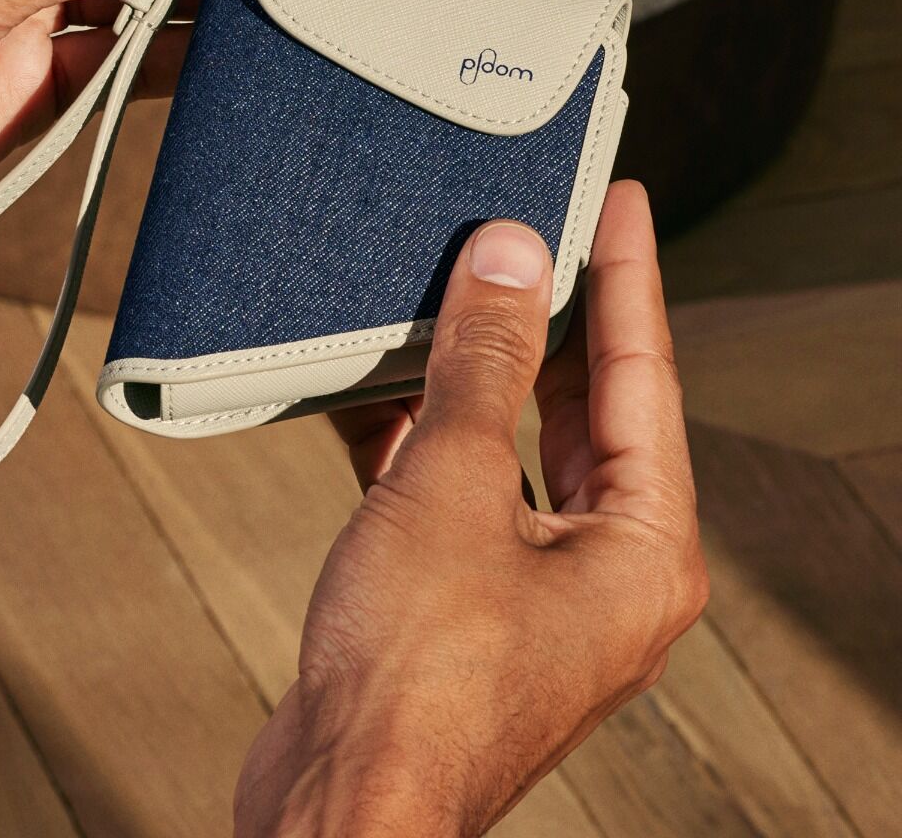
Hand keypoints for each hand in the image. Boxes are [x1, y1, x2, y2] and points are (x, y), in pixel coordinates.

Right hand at [236, 182, 707, 837]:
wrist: (335, 804)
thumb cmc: (415, 681)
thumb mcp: (453, 485)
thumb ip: (484, 365)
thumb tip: (509, 260)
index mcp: (642, 549)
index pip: (644, 375)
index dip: (628, 276)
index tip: (621, 203)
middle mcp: (600, 568)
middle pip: (586, 409)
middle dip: (556, 318)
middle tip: (541, 231)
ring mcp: (528, 583)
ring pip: (513, 446)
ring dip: (478, 373)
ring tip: (460, 287)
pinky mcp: (461, 594)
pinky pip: (454, 487)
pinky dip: (421, 433)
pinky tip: (383, 379)